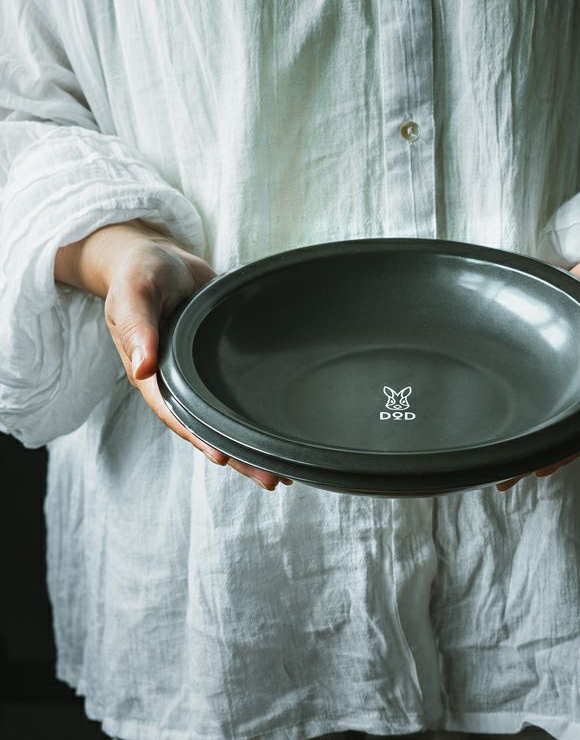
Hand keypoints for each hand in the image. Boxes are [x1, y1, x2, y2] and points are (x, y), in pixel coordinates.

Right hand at [54, 220, 292, 490]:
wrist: (158, 259)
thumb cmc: (139, 274)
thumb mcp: (133, 294)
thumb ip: (136, 327)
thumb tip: (141, 366)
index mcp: (152, 375)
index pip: (177, 415)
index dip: (200, 438)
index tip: (225, 459)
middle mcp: (178, 384)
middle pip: (209, 430)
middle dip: (240, 458)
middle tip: (273, 480)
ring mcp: (202, 378)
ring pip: (228, 422)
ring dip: (254, 448)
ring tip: (287, 474)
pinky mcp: (221, 366)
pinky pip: (240, 398)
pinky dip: (258, 418)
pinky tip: (282, 435)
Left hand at [495, 228, 579, 491]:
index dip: (565, 450)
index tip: (536, 471)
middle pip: (562, 425)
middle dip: (533, 452)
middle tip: (497, 477)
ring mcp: (571, 364)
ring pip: (546, 406)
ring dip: (523, 429)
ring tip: (490, 455)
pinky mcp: (553, 345)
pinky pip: (536, 378)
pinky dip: (520, 395)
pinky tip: (496, 408)